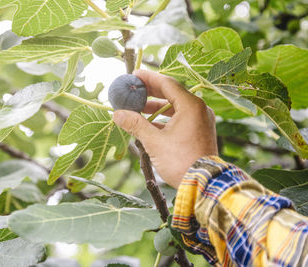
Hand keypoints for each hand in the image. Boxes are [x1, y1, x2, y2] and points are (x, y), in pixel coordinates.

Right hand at [113, 70, 217, 188]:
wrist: (204, 185)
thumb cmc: (181, 162)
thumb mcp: (154, 142)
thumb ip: (135, 124)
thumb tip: (117, 114)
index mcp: (191, 106)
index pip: (167, 83)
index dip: (148, 78)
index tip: (134, 75)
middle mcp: (199, 109)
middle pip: (172, 94)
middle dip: (150, 93)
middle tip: (133, 91)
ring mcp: (201, 121)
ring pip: (175, 107)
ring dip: (156, 108)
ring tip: (137, 110)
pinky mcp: (200, 132)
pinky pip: (180, 119)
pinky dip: (165, 119)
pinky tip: (149, 124)